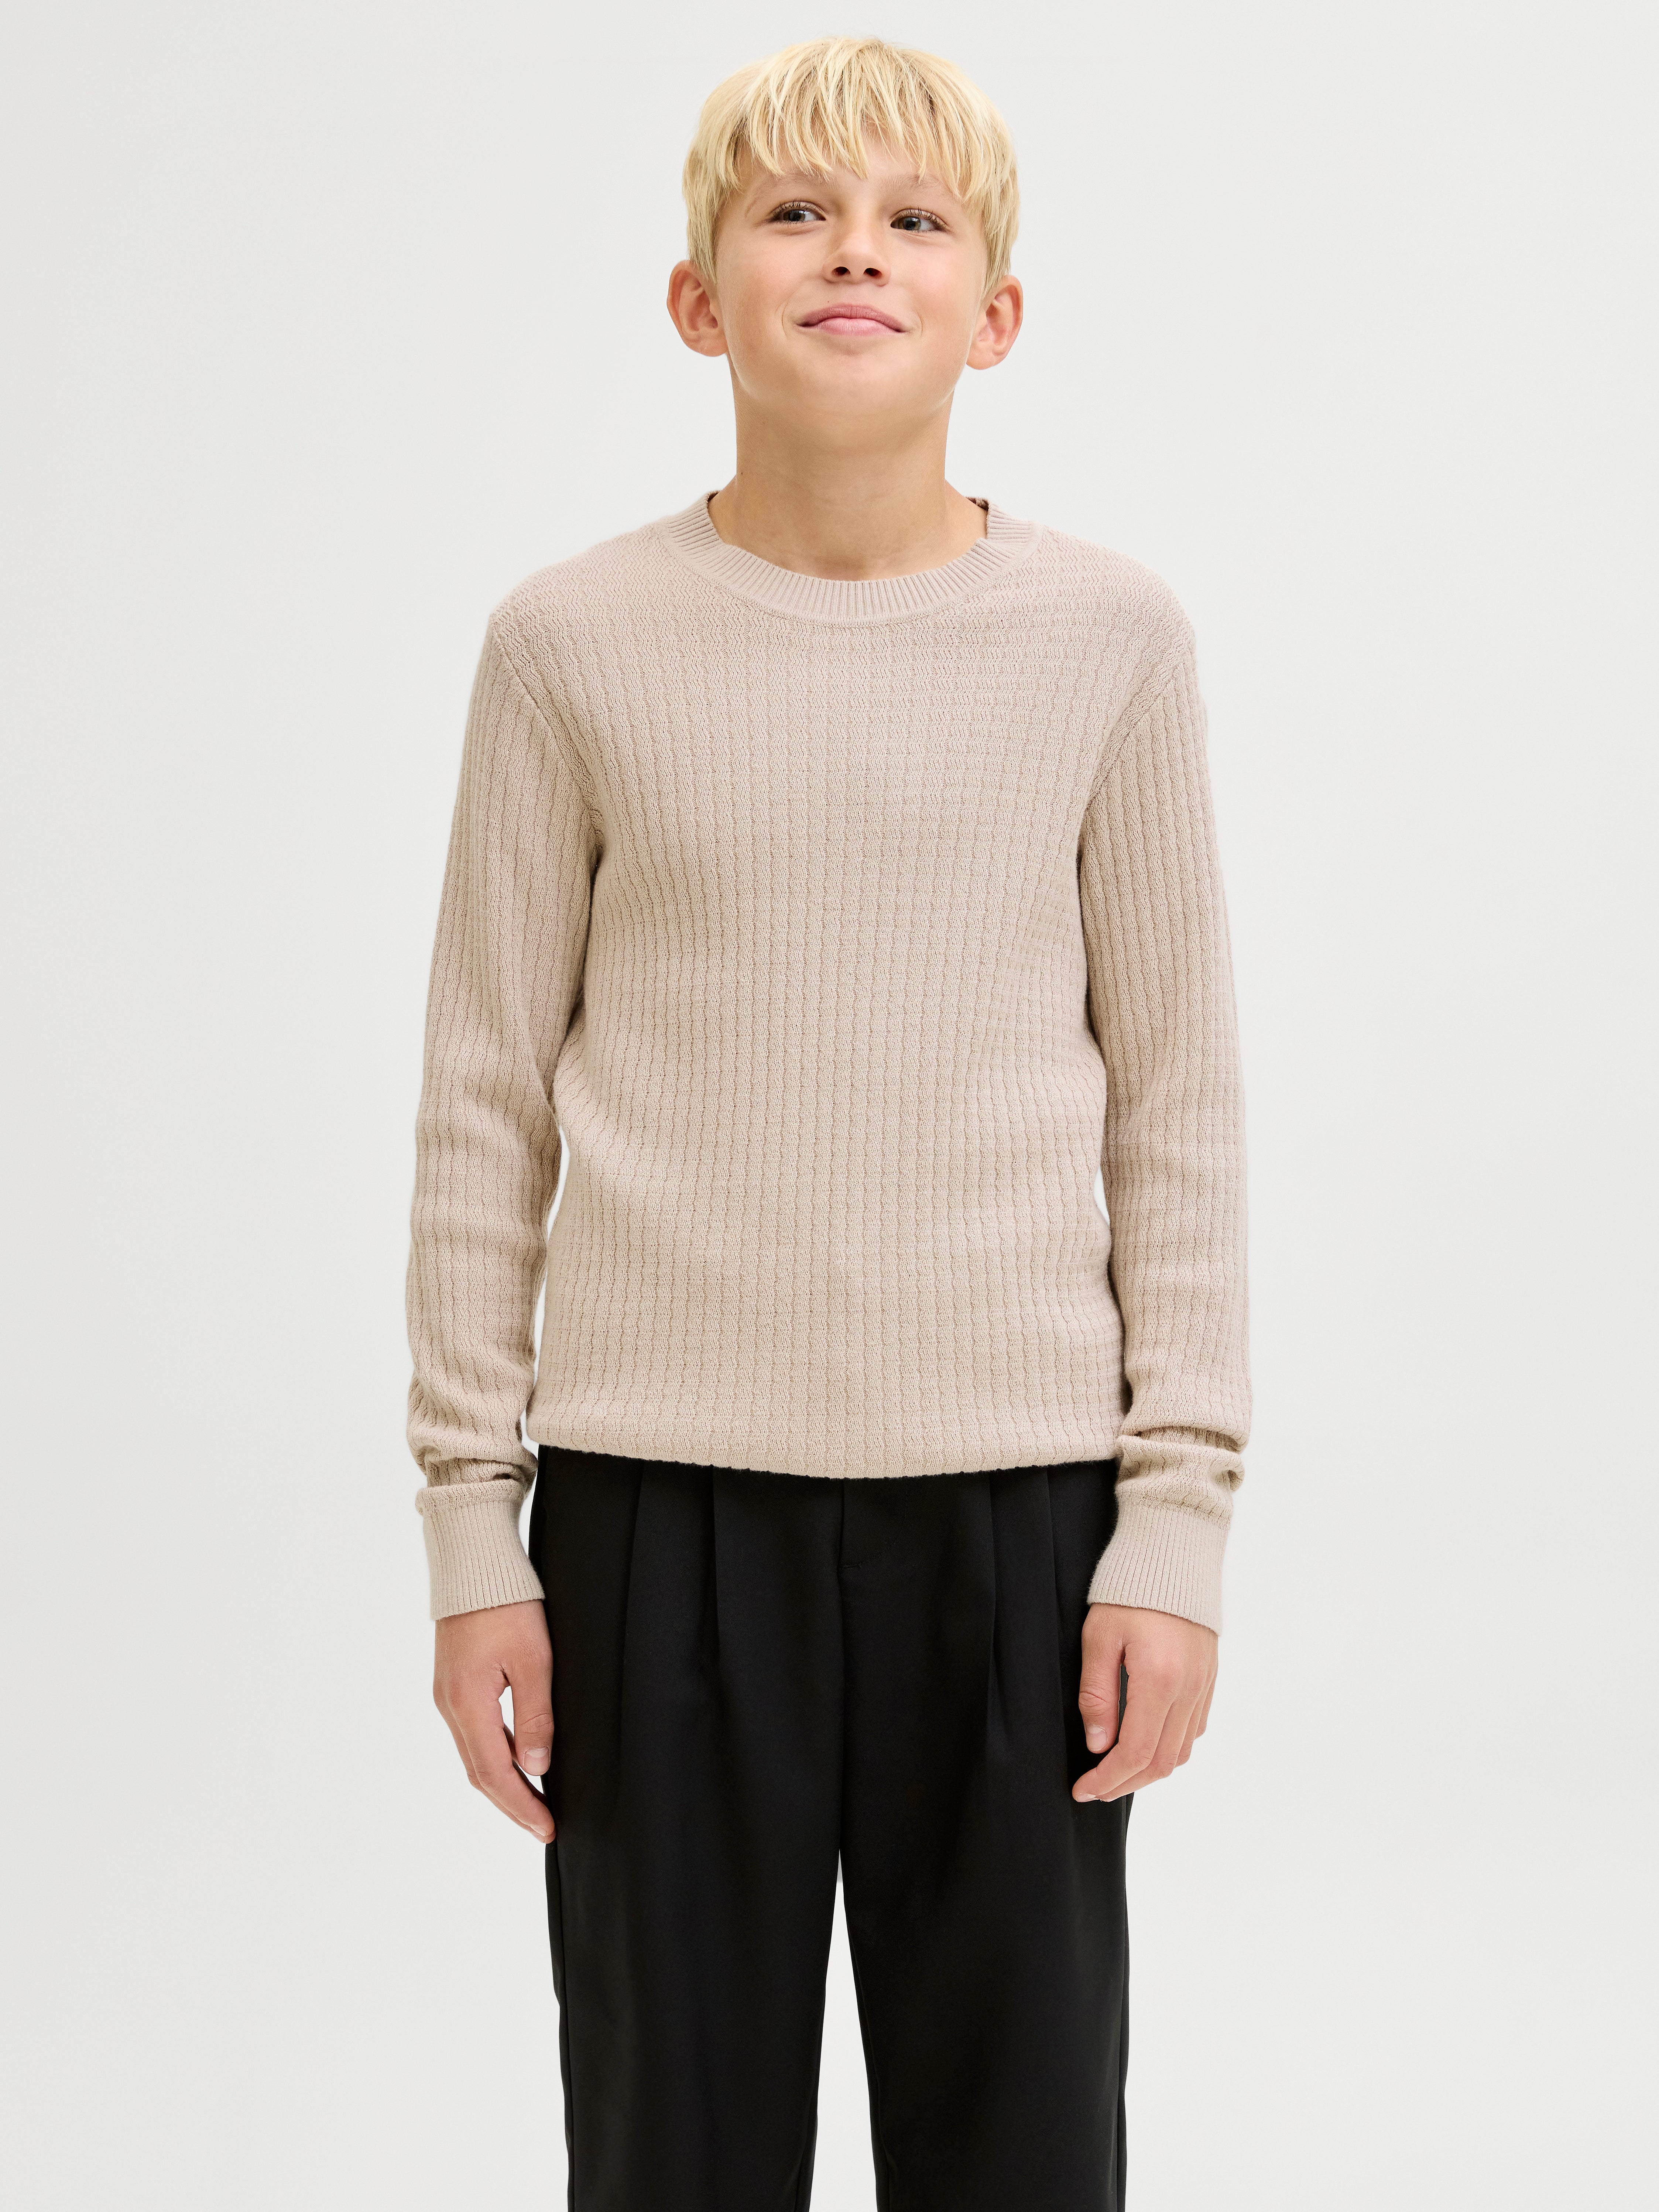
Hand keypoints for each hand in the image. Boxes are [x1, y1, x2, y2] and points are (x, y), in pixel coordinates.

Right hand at [433, 1599, 555, 1841]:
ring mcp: (447, 1695)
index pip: (494, 1773)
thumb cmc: (507, 1605)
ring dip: (503, 1782)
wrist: (474, 1564)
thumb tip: (536, 1768)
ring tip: (534, 1802)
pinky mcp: (453, 1683)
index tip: (547, 1829)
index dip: (521, 1806)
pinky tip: (517, 1760)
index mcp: (467, 1703)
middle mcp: (449, 1706)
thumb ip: (534, 1716)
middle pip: (479, 1772)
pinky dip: (494, 1755)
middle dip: (512, 1804)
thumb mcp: (533, 1659)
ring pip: (474, 1755)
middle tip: (544, 1826)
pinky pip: (473, 1733)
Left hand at [1072, 1602, 1217, 1803]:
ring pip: (1181, 1751)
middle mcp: (1189, 1689)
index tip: (1082, 1789)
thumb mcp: (1099, 1637)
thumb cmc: (1128, 1589)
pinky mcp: (1210, 1678)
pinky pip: (1194, 1729)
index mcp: (1160, 1680)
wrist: (1173, 1554)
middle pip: (1161, 1762)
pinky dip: (1170, 1748)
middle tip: (1095, 1789)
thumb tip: (1097, 1745)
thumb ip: (1097, 1694)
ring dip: (1149, 1770)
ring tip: (1116, 1772)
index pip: (1135, 1752)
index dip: (1107, 1779)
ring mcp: (1204, 1685)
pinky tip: (1146, 1743)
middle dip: (1126, 1783)